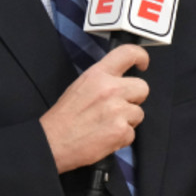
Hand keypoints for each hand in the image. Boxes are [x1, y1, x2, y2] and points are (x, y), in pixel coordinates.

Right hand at [40, 44, 150, 173]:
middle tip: (118, 107)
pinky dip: (121, 138)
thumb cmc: (63, 117)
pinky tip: (105, 137)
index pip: (128, 53)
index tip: (143, 64)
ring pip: (138, 113)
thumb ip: (103, 80)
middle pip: (142, 87)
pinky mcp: (121, 131)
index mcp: (98, 75)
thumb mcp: (81, 86)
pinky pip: (132, 134)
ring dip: (127, 120)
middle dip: (134, 98)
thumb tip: (120, 80)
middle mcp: (110, 89)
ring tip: (106, 125)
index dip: (141, 57)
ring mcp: (118, 110)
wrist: (52, 142)